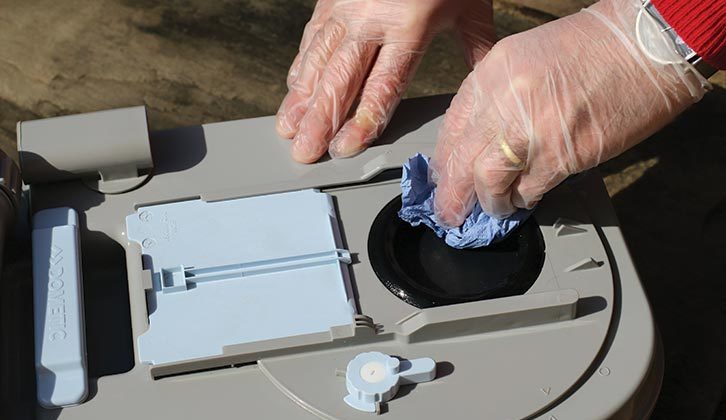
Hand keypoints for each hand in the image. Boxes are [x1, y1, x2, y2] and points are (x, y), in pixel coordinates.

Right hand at [276, 0, 494, 162]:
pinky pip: (312, 38)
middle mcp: (371, 20)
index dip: (361, 121)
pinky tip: (293, 88)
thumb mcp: (471, 7)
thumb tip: (486, 88)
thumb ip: (475, 49)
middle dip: (319, 120)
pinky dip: (300, 65)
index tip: (344, 148)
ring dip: (300, 99)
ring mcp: (345, 8)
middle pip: (340, 80)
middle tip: (303, 151)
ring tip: (287, 128)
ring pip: (317, 61)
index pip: (381, 86)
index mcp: (409, 27)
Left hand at [433, 0, 708, 224]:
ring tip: (492, 211)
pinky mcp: (561, 155)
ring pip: (487, 182)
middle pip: (460, 159)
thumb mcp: (526, 59)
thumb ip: (499, 97)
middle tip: (450, 214)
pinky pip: (528, 190)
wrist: (645, 45)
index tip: (442, 179)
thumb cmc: (594, 48)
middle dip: (451, 195)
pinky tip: (523, 202)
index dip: (445, 161)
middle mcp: (502, 100)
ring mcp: (530, 129)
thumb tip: (483, 139)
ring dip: (488, 204)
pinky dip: (523, 201)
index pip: (451, 126)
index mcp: (491, 72)